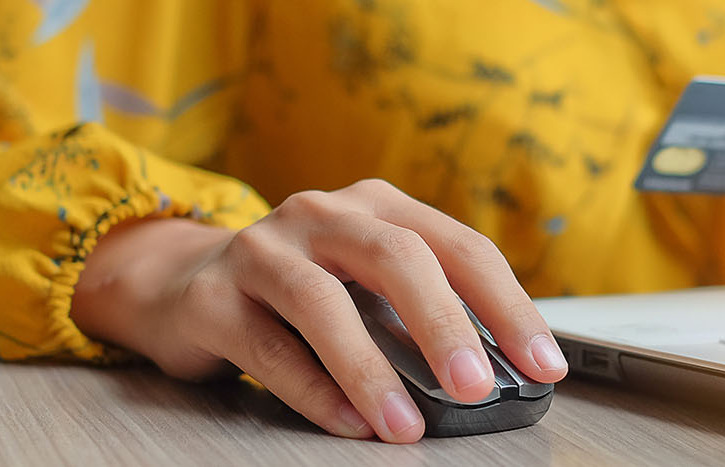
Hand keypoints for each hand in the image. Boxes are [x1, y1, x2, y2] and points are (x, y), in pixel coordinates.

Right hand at [71, 179, 568, 442]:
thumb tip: (495, 376)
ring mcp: (263, 249)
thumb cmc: (298, 291)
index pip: (460, 247)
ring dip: (371, 369)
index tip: (543, 364)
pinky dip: (313, 390)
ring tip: (405, 425)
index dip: (508, 306)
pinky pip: (268, 346)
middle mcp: (324, 214)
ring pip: (323, 302)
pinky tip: (348, 422)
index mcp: (379, 207)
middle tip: (477, 387)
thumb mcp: (367, 287)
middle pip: (397, 256)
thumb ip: (421, 315)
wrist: (181, 285)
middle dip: (444, 325)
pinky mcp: (212, 297)